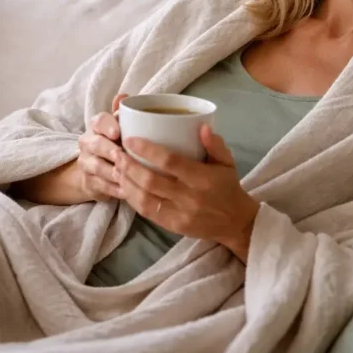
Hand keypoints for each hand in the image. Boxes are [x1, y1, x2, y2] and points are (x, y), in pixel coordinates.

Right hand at [74, 93, 127, 201]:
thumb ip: (123, 113)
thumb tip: (124, 95)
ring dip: (113, 171)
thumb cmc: (116, 144)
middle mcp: (87, 142)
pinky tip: (127, 191)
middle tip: (123, 156)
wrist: (97, 171)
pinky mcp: (88, 183)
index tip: (118, 133)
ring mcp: (85, 163)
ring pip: (97, 167)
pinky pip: (100, 186)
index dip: (107, 126)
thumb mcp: (121, 128)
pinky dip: (114, 189)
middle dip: (110, 150)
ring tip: (128, 176)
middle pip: (96, 144)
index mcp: (97, 126)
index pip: (98, 121)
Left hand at [116, 124, 259, 262]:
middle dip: (129, 166)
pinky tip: (125, 187)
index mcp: (203, 178)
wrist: (236, 222)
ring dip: (126, 182)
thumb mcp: (227, 162)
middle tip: (117, 153)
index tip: (130, 140)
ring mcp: (180, 214)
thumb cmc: (228, 186)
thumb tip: (202, 126)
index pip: (170, 162)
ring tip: (116, 168)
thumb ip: (215, 144)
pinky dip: (133, 199)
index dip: (147, 150)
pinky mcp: (173, 227)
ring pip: (145, 199)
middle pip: (151, 181)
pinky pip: (147, 212)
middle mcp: (190, 197)